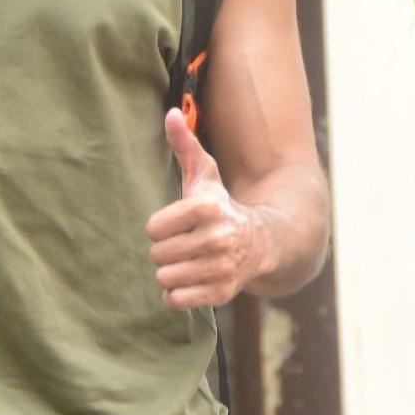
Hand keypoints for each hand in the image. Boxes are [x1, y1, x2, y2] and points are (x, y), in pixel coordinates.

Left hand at [146, 107, 273, 309]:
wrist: (261, 244)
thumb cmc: (221, 207)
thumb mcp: (205, 175)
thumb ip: (185, 145)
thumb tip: (170, 113)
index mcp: (207, 208)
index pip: (154, 228)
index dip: (161, 227)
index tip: (177, 225)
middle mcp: (216, 239)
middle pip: (158, 255)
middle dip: (167, 251)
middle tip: (185, 245)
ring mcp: (221, 269)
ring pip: (165, 278)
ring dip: (171, 273)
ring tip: (189, 262)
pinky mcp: (221, 294)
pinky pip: (176, 300)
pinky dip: (177, 294)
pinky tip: (191, 281)